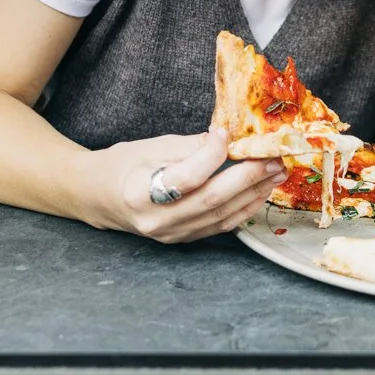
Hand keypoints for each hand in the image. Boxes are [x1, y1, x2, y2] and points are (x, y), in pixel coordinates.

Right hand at [86, 129, 286, 243]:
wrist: (99, 197)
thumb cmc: (123, 165)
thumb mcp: (151, 145)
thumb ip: (190, 145)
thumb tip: (229, 139)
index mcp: (140, 191)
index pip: (188, 176)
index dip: (214, 154)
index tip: (228, 134)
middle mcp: (156, 219)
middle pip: (211, 199)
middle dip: (249, 177)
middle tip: (274, 159)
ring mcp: (169, 235)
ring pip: (221, 215)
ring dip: (254, 193)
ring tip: (275, 173)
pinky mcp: (181, 240)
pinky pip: (219, 226)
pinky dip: (243, 208)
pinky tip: (259, 192)